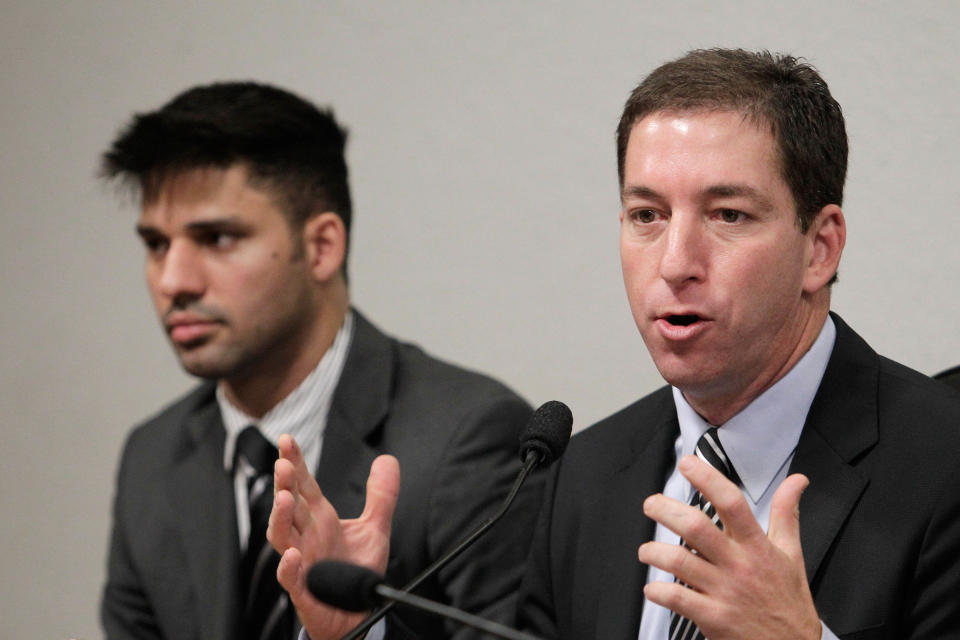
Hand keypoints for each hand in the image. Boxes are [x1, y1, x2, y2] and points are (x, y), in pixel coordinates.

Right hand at [267, 434, 399, 639]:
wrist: (355, 611)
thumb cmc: (355, 570)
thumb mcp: (375, 528)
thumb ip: (381, 496)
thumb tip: (388, 460)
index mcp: (320, 518)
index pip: (304, 484)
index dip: (294, 462)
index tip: (286, 440)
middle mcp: (306, 535)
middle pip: (289, 505)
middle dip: (284, 484)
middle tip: (283, 464)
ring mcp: (301, 561)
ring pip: (281, 536)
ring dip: (280, 518)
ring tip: (284, 498)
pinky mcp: (303, 588)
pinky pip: (290, 577)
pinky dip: (289, 566)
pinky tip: (293, 554)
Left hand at [637, 455, 819, 639]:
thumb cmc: (788, 602)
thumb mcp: (792, 554)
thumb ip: (786, 514)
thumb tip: (796, 481)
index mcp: (757, 546)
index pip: (732, 503)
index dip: (707, 479)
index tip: (687, 464)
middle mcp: (739, 566)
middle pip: (696, 527)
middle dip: (666, 510)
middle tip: (651, 504)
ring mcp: (725, 592)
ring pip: (680, 561)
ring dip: (654, 551)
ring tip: (647, 550)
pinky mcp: (713, 618)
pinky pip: (677, 599)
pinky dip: (657, 591)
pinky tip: (653, 587)